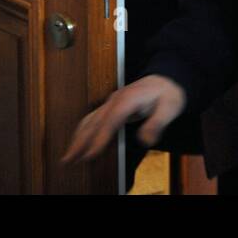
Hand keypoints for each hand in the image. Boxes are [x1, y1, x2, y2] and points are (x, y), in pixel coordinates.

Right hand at [61, 75, 185, 164]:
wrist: (166, 78)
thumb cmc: (168, 93)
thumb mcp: (170, 107)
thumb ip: (157, 123)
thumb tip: (145, 140)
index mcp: (128, 100)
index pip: (110, 121)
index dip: (99, 139)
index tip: (90, 154)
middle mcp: (115, 100)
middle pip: (93, 122)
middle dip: (79, 141)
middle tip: (68, 159)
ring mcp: (111, 102)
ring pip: (89, 120)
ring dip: (77, 138)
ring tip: (68, 155)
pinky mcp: (111, 106)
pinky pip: (93, 120)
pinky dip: (83, 132)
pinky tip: (78, 142)